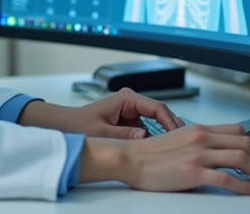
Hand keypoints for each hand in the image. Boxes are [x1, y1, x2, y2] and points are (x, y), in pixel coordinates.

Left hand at [67, 87, 185, 138]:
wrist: (66, 126)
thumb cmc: (79, 124)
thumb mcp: (101, 131)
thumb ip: (123, 134)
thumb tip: (145, 136)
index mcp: (127, 98)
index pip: (157, 107)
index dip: (170, 121)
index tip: (178, 135)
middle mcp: (131, 102)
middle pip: (160, 114)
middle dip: (171, 128)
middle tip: (183, 144)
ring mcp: (132, 112)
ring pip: (156, 123)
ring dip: (164, 134)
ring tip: (175, 149)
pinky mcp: (130, 123)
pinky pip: (148, 130)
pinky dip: (155, 139)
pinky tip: (161, 151)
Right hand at [79, 123, 249, 194]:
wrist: (130, 159)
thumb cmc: (149, 153)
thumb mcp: (178, 139)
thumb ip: (198, 143)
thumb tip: (217, 154)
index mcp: (199, 129)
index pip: (238, 131)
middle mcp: (202, 138)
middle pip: (245, 143)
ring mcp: (199, 155)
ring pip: (241, 158)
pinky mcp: (194, 173)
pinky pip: (228, 179)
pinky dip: (246, 186)